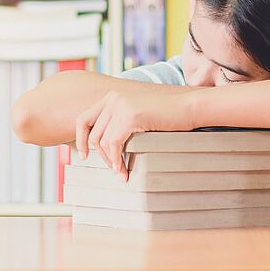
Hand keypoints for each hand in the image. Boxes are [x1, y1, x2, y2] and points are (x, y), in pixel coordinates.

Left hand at [75, 88, 197, 180]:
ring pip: (102, 142)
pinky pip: (114, 144)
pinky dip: (117, 161)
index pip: (84, 119)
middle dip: (100, 156)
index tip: (85, 156)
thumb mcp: (139, 115)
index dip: (80, 140)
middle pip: (92, 134)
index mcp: (112, 97)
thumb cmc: (168, 115)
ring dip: (110, 162)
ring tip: (121, 173)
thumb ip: (122, 122)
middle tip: (113, 169)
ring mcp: (121, 106)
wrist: (189, 107)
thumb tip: (106, 144)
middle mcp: (113, 99)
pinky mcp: (130, 116)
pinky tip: (124, 170)